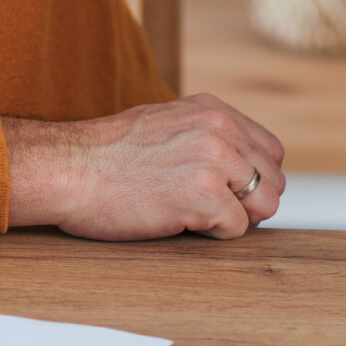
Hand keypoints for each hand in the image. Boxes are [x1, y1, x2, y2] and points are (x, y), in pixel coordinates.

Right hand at [2, 93, 285, 240]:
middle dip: (251, 202)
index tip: (232, 193)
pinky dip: (215, 236)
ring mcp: (214, 161)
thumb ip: (205, 134)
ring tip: (201, 218)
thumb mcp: (167, 122)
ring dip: (238, 219)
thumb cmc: (109, 154)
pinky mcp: (203, 196)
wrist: (71, 168)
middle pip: (274, 178)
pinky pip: (237, 229)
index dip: (255, 178)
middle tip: (215, 212)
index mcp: (213, 110)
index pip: (270, 149)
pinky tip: (184, 224)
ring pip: (265, 204)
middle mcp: (220, 129)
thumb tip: (237, 161)